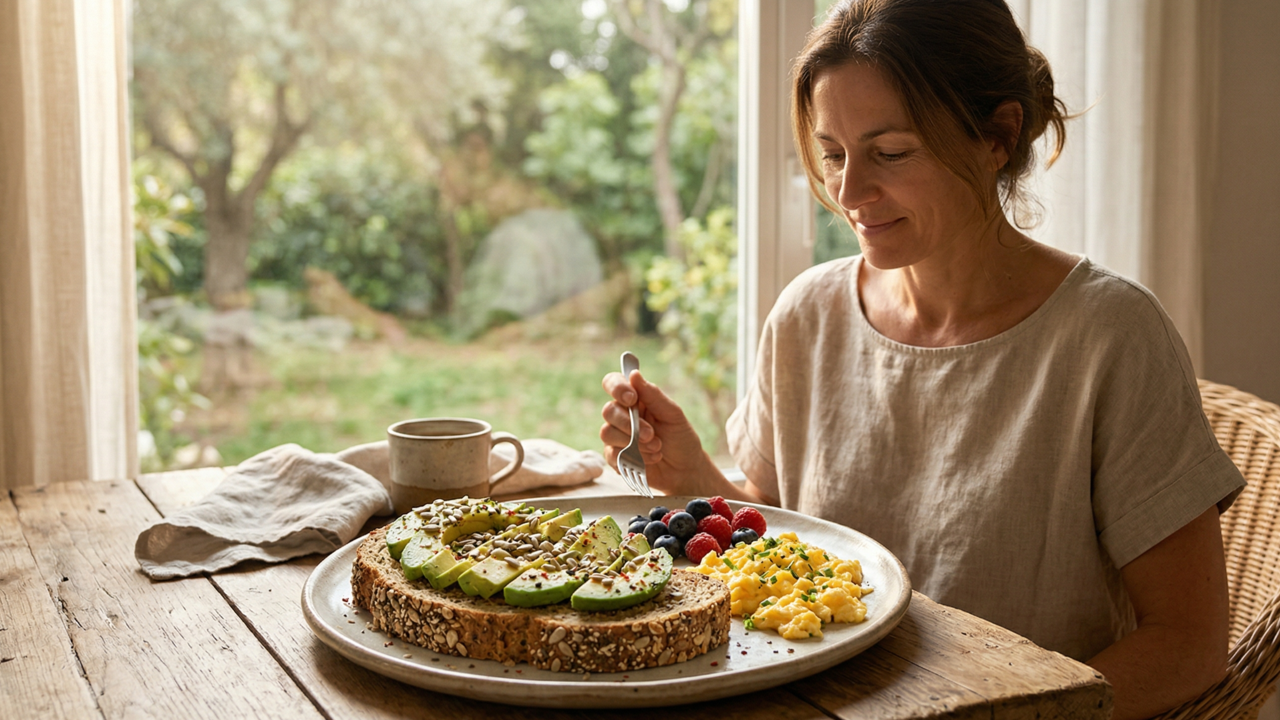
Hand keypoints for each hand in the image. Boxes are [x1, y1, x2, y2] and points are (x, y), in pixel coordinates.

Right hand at [599, 369, 718, 495]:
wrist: (686, 470)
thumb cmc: (681, 439)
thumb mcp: (673, 415)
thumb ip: (653, 395)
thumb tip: (634, 373)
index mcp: (636, 400)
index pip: (613, 383)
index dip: (617, 387)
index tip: (632, 398)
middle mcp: (623, 415)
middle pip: (608, 410)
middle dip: (630, 424)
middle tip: (651, 435)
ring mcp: (617, 437)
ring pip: (607, 433)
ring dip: (633, 443)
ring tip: (656, 448)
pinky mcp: (616, 458)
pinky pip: (612, 454)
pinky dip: (634, 458)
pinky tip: (651, 460)